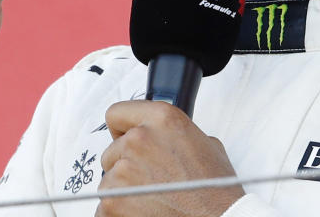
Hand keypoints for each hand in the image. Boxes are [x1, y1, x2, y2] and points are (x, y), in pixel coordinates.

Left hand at [97, 101, 243, 216]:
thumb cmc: (215, 189)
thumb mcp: (206, 144)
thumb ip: (174, 134)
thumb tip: (162, 137)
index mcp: (162, 118)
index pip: (117, 113)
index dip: (122, 129)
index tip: (124, 139)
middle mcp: (140, 139)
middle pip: (112, 150)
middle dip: (126, 164)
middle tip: (150, 179)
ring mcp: (124, 169)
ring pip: (109, 178)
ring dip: (123, 189)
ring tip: (151, 198)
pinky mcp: (113, 200)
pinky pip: (104, 204)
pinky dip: (118, 211)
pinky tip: (141, 211)